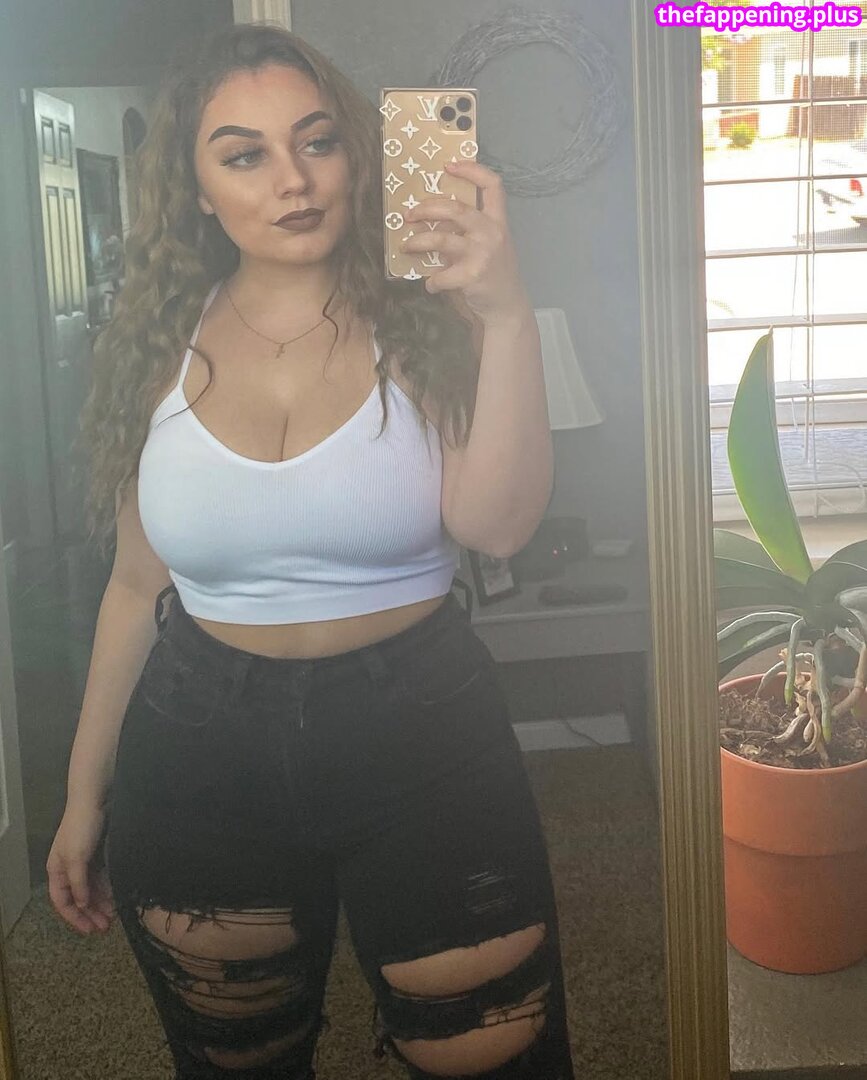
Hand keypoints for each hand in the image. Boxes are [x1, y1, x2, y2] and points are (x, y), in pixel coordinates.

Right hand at [46, 802, 115, 934]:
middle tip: (106, 927)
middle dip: (90, 913)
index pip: (63, 902)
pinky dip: (106, 889)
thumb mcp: (77, 858)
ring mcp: (82, 862)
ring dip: (100, 903)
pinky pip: (100, 878)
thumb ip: (78, 883)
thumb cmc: (81, 829)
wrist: (93, 800)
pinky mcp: (96, 855)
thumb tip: (80, 905)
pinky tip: (115, 897)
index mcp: (57, 871)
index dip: (75, 918)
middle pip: (78, 898)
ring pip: (90, 889)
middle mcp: (68, 869)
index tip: (90, 930)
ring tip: (113, 915)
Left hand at [401, 159, 530, 323]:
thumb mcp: (489, 246)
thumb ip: (469, 232)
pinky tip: (431, 285)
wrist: (507, 307)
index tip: (448, 166)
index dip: (471, 170)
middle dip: (426, 208)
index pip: (492, 185)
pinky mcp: (472, 276)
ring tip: (405, 246)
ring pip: (441, 239)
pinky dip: (431, 281)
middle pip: (455, 208)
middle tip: (408, 214)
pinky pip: (441, 275)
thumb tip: (433, 222)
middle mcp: (492, 233)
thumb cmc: (494, 275)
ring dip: (417, 242)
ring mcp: (483, 254)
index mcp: (498, 221)